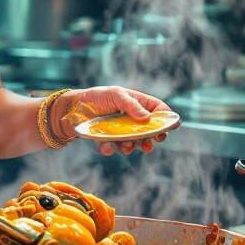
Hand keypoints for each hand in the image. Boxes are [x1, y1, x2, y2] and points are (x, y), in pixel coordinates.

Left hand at [53, 86, 173, 156]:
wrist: (74, 109)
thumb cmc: (97, 97)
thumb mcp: (115, 95)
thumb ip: (131, 105)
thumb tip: (148, 118)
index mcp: (138, 103)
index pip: (158, 110)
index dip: (166, 119)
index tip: (170, 128)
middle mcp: (132, 119)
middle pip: (150, 131)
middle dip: (152, 139)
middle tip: (150, 144)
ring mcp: (122, 131)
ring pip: (133, 144)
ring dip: (131, 147)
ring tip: (125, 146)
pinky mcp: (109, 140)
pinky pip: (113, 148)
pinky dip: (110, 149)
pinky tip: (106, 146)